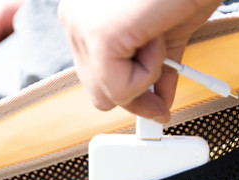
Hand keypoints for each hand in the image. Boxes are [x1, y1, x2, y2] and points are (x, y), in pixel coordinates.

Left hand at [57, 0, 221, 122]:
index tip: (155, 105)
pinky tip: (157, 35)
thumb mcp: (164, 34)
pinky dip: (152, 71)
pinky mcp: (101, 36)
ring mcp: (82, 27)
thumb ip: (154, 67)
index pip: (94, 74)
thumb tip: (158, 104)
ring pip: (110, 94)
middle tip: (161, 104)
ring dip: (148, 75)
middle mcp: (75, 19)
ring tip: (159, 35)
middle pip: (98, 92)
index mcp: (84, 15)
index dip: (128, 92)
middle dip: (136, 97)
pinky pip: (123, 89)